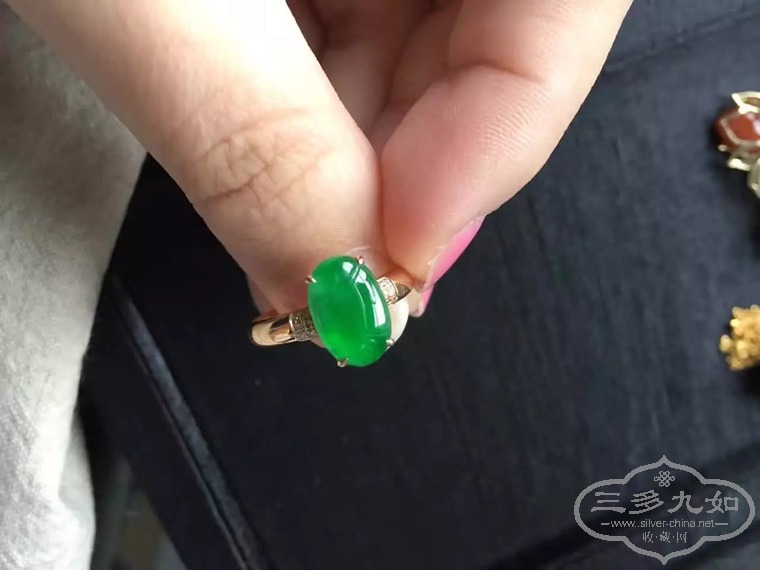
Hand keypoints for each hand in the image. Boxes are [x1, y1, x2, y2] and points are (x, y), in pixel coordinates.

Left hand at [9, 0, 631, 313]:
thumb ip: (252, 137)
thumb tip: (337, 286)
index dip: (502, 135)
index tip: (402, 251)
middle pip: (501, 33)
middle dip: (418, 166)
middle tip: (338, 259)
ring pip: (430, 49)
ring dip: (362, 154)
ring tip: (286, 200)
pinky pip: (366, 35)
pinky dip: (320, 112)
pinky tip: (264, 135)